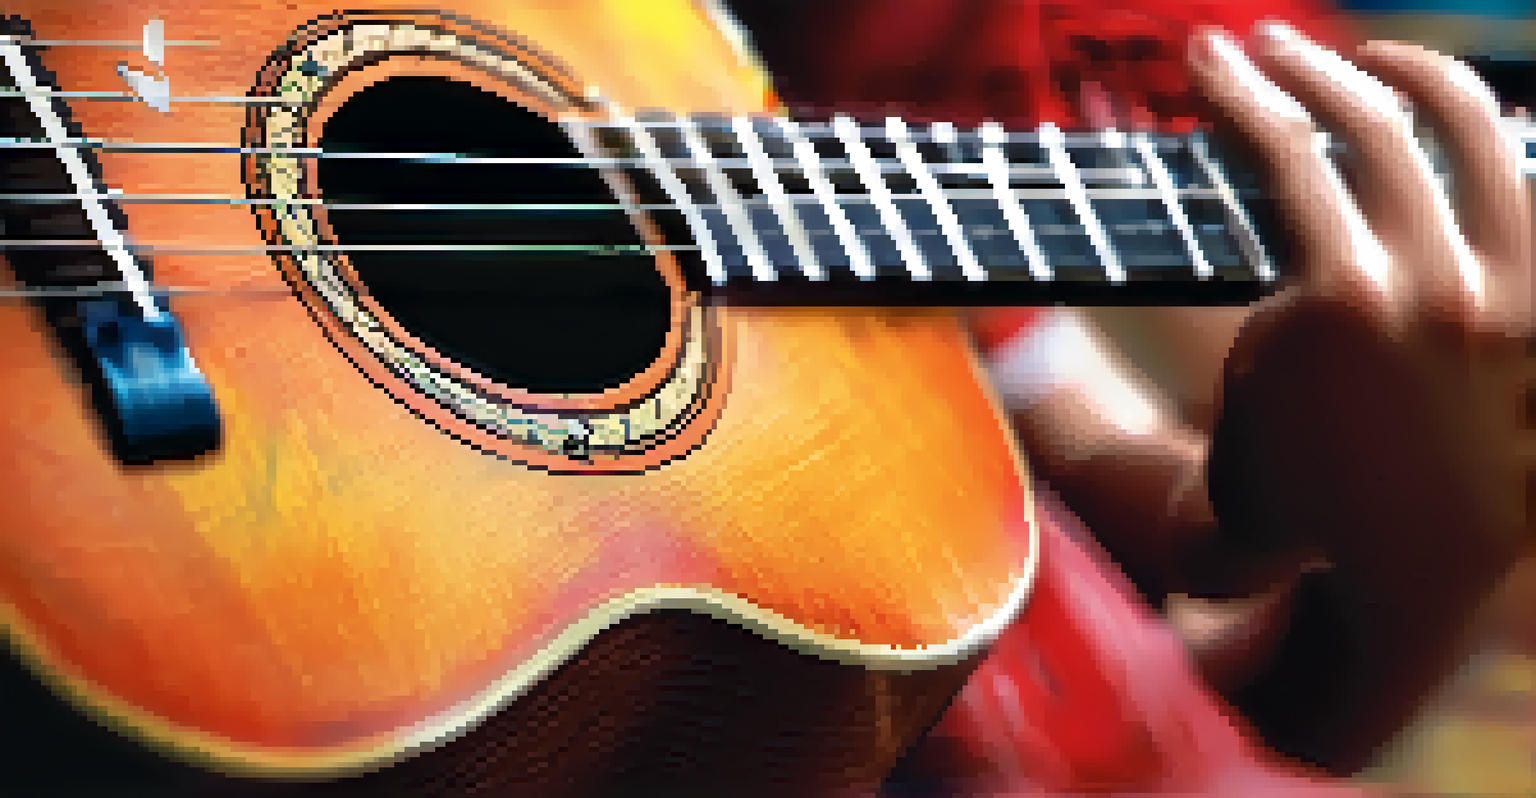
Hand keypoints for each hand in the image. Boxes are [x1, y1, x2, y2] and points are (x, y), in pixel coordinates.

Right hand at [1184, 22, 1531, 770]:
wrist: (1409, 572)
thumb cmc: (1291, 505)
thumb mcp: (1226, 411)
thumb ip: (1167, 359)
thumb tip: (1075, 300)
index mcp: (1339, 303)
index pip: (1283, 148)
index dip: (1235, 88)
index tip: (1206, 58)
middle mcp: (1437, 284)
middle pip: (1368, 117)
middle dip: (1300, 63)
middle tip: (1254, 46)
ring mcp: (1509, 290)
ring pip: (1462, 124)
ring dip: (1399, 71)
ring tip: (1358, 63)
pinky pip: (1527, 175)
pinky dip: (1490, 131)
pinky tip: (1455, 120)